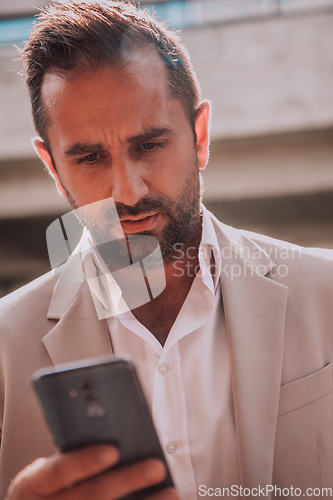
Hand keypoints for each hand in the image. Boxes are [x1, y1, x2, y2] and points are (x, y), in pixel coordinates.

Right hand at [6, 444, 177, 499]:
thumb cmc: (46, 491)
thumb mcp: (45, 473)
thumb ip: (72, 457)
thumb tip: (117, 437)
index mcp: (32, 486)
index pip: (57, 472)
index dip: (85, 461)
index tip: (113, 450)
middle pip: (90, 496)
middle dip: (126, 481)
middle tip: (156, 467)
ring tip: (170, 492)